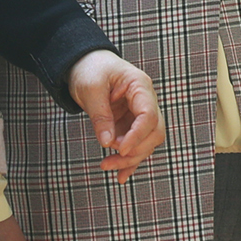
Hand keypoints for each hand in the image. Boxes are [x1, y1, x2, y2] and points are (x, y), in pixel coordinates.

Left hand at [68, 50, 165, 182]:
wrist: (85, 64)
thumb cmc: (90, 69)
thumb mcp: (91, 89)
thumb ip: (100, 116)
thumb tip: (108, 143)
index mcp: (140, 86)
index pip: (149, 115)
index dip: (137, 135)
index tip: (120, 149)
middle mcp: (145, 101)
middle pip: (154, 132)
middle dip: (135, 150)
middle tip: (110, 159)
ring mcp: (139, 114)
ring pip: (147, 143)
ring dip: (130, 158)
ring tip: (107, 166)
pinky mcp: (130, 125)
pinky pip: (136, 145)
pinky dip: (130, 161)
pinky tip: (121, 175)